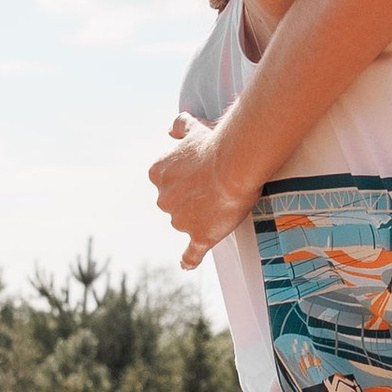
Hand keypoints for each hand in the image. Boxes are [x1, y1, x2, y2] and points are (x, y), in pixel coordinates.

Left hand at [149, 114, 253, 266]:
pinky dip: (188, 260)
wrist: (234, 163)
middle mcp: (163, 200)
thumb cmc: (215, 144)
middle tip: (216, 186)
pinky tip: (187, 264)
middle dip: (192, 199)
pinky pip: (191, 254)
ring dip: (202, 218)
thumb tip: (171, 129)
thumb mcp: (193, 129)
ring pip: (187, 224)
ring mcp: (180, 221)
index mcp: (157, 174)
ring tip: (223, 203)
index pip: (166, 182)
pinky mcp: (200, 237)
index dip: (186, 179)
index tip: (201, 174)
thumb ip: (179, 127)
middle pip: (175, 205)